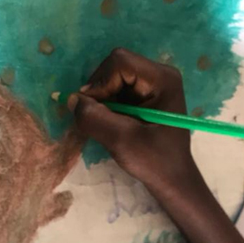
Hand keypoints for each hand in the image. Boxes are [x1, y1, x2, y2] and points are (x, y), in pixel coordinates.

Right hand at [68, 48, 198, 191]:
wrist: (172, 180)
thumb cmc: (155, 161)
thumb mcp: (122, 141)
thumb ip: (95, 119)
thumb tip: (71, 100)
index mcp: (162, 79)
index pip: (120, 62)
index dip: (101, 83)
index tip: (94, 110)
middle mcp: (158, 75)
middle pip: (114, 66)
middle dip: (99, 91)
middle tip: (98, 118)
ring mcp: (151, 85)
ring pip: (111, 78)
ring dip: (101, 100)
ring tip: (107, 124)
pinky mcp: (143, 96)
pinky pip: (114, 90)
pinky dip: (105, 105)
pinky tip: (111, 124)